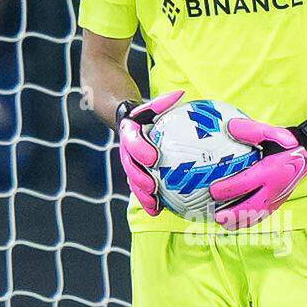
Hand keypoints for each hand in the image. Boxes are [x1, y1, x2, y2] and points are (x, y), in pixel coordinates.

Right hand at [117, 89, 183, 215]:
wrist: (126, 118)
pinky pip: (140, 187)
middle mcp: (126, 149)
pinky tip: (159, 211)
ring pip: (133, 179)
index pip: (132, 141)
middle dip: (139, 178)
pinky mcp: (136, 172)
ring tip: (154, 206)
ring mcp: (130, 162)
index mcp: (129, 132)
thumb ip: (163, 102)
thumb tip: (180, 94)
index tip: (153, 157)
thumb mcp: (152, 105)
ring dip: (142, 194)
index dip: (141, 150)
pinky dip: (148, 199)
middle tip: (152, 188)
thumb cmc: (147, 111)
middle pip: (130, 166)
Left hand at [209, 117, 306, 229]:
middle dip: (233, 212)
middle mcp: (274, 188)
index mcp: (270, 170)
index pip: (246, 183)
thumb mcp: (270, 132)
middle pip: (251, 206)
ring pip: (257, 215)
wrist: (306, 153)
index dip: (229, 189)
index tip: (213, 190)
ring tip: (222, 223)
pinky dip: (248, 222)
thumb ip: (250, 130)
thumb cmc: (283, 142)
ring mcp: (277, 198)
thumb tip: (229, 127)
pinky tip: (234, 223)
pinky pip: (262, 216)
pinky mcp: (278, 203)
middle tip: (216, 215)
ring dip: (239, 221)